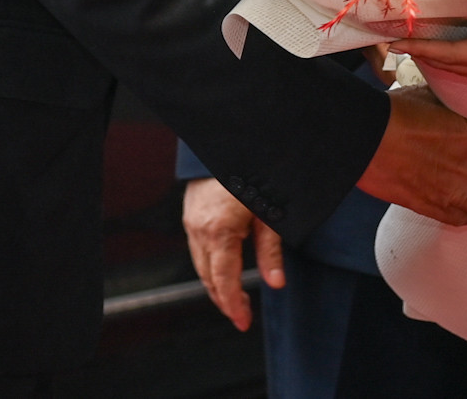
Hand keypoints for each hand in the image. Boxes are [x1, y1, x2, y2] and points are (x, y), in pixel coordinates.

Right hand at [181, 177, 283, 331]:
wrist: (229, 145)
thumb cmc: (253, 174)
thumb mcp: (270, 213)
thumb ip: (270, 251)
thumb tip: (276, 283)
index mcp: (220, 232)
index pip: (224, 281)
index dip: (233, 305)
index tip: (243, 322)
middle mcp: (200, 230)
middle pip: (208, 278)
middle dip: (224, 300)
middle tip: (241, 315)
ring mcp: (191, 222)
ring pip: (200, 265)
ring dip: (216, 284)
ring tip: (235, 298)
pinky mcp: (190, 215)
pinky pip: (197, 249)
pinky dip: (209, 265)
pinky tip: (223, 269)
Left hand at [394, 14, 466, 85]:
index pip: (456, 53)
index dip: (425, 48)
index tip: (396, 41)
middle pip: (452, 62)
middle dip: (421, 52)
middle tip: (391, 39)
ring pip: (462, 64)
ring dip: (435, 54)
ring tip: (410, 42)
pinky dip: (454, 55)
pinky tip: (448, 48)